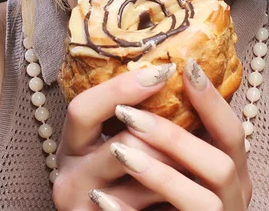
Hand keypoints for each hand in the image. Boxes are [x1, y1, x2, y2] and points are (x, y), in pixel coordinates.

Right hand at [52, 63, 182, 209]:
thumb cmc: (126, 188)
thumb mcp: (120, 149)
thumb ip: (135, 119)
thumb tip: (180, 72)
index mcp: (73, 147)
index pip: (82, 108)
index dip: (120, 89)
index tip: (163, 72)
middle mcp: (69, 177)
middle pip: (122, 141)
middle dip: (165, 132)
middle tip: (195, 122)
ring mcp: (83, 206)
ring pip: (143, 173)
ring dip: (177, 160)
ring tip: (198, 152)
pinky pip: (145, 205)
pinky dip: (172, 192)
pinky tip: (190, 184)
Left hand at [91, 58, 251, 210]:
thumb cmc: (168, 198)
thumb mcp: (183, 165)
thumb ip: (180, 136)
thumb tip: (152, 79)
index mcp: (233, 173)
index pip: (233, 134)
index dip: (213, 102)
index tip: (187, 67)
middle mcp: (233, 200)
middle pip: (221, 165)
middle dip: (174, 137)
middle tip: (128, 114)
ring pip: (202, 201)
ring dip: (159, 174)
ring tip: (118, 152)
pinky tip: (102, 198)